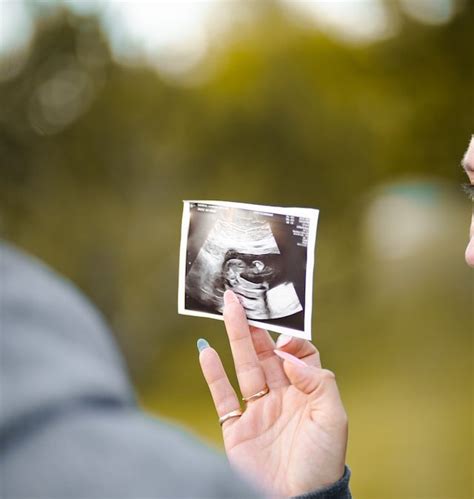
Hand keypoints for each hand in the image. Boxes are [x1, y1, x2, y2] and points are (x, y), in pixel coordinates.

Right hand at [198, 290, 347, 496]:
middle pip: (266, 354)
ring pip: (244, 367)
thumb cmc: (321, 462)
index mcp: (306, 393)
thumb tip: (288, 355)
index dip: (292, 341)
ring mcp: (257, 411)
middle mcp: (281, 397)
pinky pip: (222, 396)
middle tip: (242, 300)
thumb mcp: (333, 417)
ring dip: (235, 339)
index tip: (284, 339)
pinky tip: (206, 351)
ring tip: (227, 311)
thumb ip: (316, 379)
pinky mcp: (236, 428)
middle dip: (255, 327)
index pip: (299, 355)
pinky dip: (213, 374)